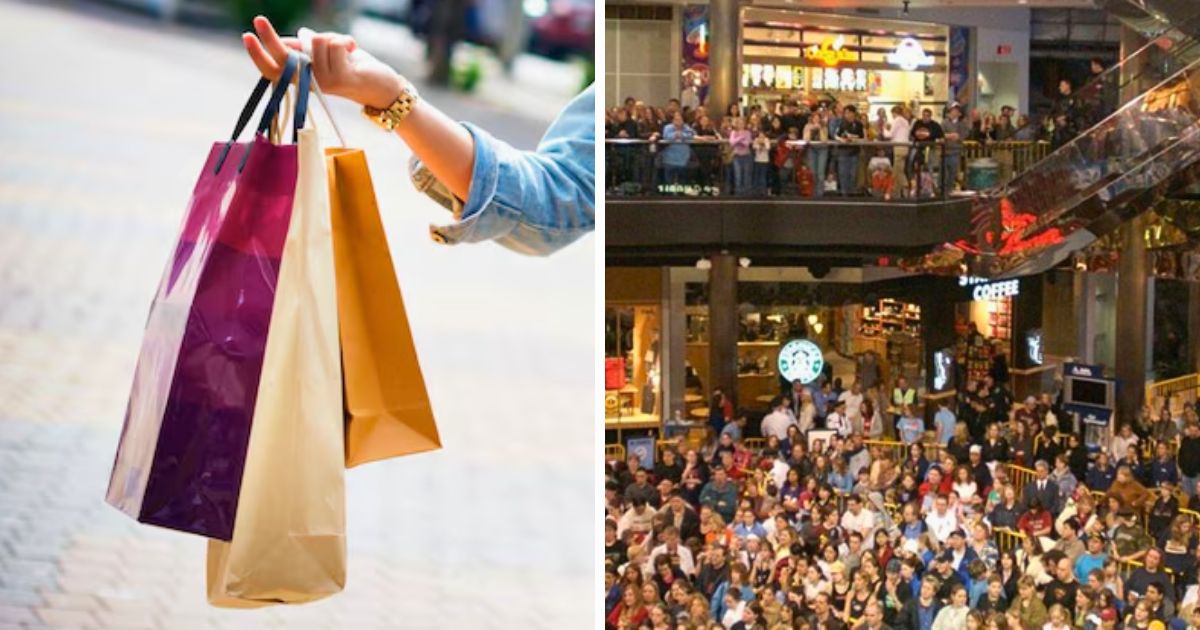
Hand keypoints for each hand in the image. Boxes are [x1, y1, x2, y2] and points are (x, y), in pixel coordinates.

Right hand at [242, 16, 403, 108]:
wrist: (380, 84)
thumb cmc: (351, 66)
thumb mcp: (325, 54)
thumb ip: (308, 47)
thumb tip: (292, 36)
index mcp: (304, 78)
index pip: (274, 70)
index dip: (258, 55)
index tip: (247, 35)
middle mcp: (311, 83)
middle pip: (284, 58)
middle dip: (269, 37)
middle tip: (258, 19)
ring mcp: (324, 82)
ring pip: (316, 41)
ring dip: (332, 38)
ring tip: (343, 51)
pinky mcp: (340, 77)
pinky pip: (333, 43)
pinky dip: (345, 41)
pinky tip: (352, 52)